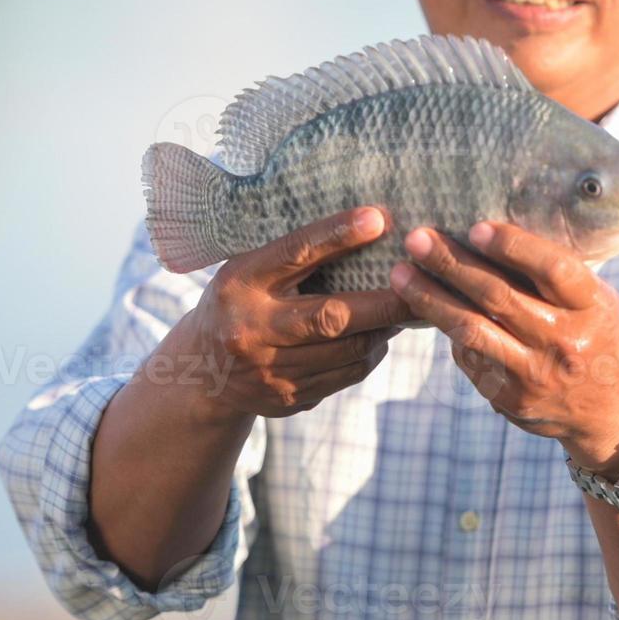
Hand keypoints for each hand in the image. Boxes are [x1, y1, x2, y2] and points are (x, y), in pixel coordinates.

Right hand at [175, 207, 412, 419]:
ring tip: (403, 311)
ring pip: (347, 352)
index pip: (294, 253)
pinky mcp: (286, 400)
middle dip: (384, 303)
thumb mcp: (250, 270)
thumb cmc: (239, 302)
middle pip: (331, 317)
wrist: (200, 372)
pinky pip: (344, 377)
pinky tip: (377, 338)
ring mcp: (267, 371)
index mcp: (240, 283)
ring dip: (383, 330)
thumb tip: (368, 226)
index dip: (337, 235)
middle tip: (419, 285)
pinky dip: (368, 356)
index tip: (379, 219)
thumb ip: (295, 255)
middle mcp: (250, 330)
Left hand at [389, 222, 618, 478]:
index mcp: (592, 307)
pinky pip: (470, 357)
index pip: (553, 269)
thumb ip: (557, 275)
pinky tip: (428, 310)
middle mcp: (564, 340)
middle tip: (416, 239)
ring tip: (401, 275)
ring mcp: (536, 374)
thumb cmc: (601, 337)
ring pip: (471, 329)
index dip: (513, 246)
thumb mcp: (598, 300)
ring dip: (430, 299)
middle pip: (498, 296)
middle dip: (451, 264)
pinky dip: (449, 331)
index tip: (475, 227)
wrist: (616, 414)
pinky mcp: (512, 398)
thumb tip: (495, 234)